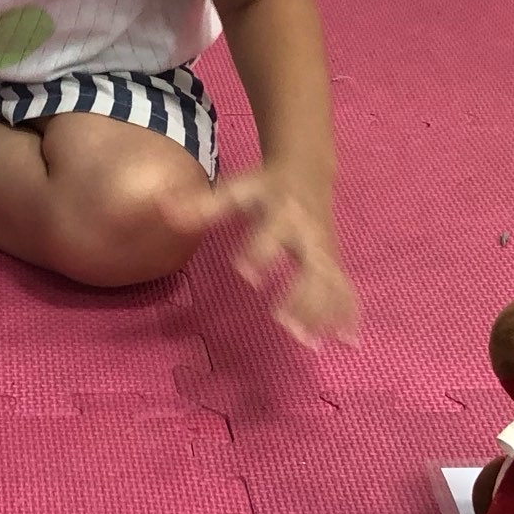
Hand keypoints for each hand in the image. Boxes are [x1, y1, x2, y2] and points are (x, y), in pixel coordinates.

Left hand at [164, 168, 361, 350]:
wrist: (308, 170)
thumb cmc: (265, 187)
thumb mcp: (235, 190)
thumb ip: (202, 205)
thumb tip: (163, 208)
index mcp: (281, 212)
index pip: (270, 233)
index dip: (259, 251)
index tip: (245, 272)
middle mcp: (307, 232)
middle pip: (310, 263)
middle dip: (302, 293)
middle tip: (285, 323)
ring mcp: (325, 248)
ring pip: (330, 282)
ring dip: (324, 313)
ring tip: (313, 343)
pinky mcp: (334, 261)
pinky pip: (345, 289)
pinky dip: (349, 314)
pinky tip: (349, 341)